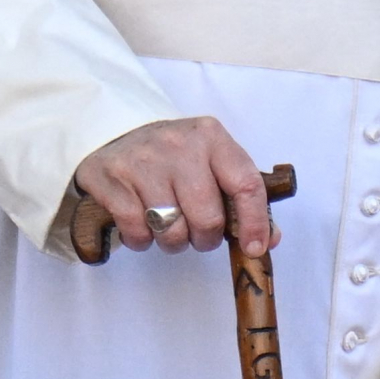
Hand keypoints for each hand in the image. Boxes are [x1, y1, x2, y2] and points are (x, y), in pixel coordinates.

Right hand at [74, 117, 277, 254]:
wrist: (114, 130)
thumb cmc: (173, 155)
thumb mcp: (211, 160)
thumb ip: (242, 196)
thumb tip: (268, 238)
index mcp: (211, 137)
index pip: (246, 183)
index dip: (255, 222)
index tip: (254, 248)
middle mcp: (178, 145)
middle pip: (207, 216)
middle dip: (206, 238)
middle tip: (200, 235)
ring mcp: (142, 161)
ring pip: (170, 229)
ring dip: (173, 241)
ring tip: (169, 227)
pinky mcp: (110, 178)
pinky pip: (136, 231)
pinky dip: (142, 240)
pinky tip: (143, 227)